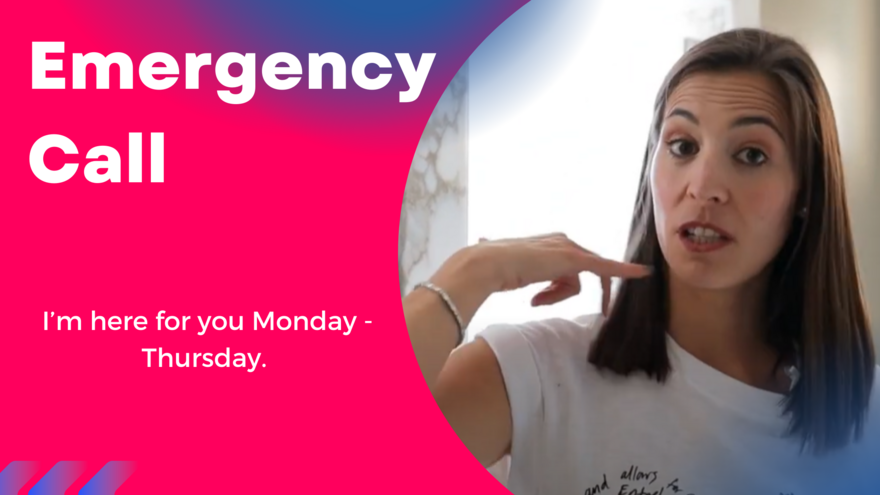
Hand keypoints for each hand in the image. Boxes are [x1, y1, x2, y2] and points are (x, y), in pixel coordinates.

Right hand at [470, 233, 650, 313]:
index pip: (565, 265)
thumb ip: (507, 264)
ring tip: (533, 297)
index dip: (561, 283)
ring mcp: (569, 249)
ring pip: (575, 284)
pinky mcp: (575, 259)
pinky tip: (643, 273)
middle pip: (573, 275)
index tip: (557, 290)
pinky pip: (605, 268)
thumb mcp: (506, 269)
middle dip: (557, 293)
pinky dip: (625, 271)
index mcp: (547, 242)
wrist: (489, 265)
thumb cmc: (492, 269)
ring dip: (555, 296)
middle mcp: (562, 240)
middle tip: (537, 301)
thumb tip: (480, 246)